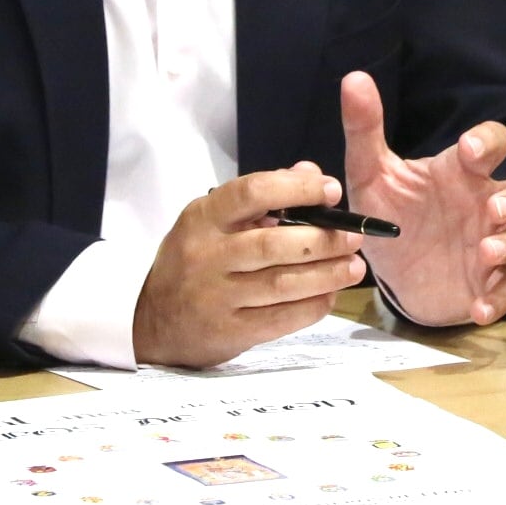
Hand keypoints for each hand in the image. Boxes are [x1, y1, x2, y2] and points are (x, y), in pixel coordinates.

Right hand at [131, 162, 364, 367]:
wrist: (151, 321)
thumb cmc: (192, 260)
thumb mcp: (212, 219)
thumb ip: (260, 195)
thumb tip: (311, 172)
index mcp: (203, 218)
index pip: (252, 192)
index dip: (297, 189)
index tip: (331, 191)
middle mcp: (207, 255)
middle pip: (273, 244)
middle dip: (322, 240)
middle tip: (354, 237)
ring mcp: (216, 297)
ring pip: (282, 284)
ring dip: (326, 275)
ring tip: (354, 267)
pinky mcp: (229, 332)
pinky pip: (280, 319)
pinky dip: (312, 306)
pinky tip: (330, 295)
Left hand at [340, 71, 505, 327]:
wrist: (386, 273)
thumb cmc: (389, 215)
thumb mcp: (370, 174)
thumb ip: (364, 129)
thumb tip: (354, 78)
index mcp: (460, 172)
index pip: (494, 142)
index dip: (490, 142)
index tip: (471, 151)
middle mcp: (485, 204)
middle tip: (494, 208)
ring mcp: (491, 244)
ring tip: (485, 252)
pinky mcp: (487, 284)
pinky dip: (498, 299)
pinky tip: (479, 306)